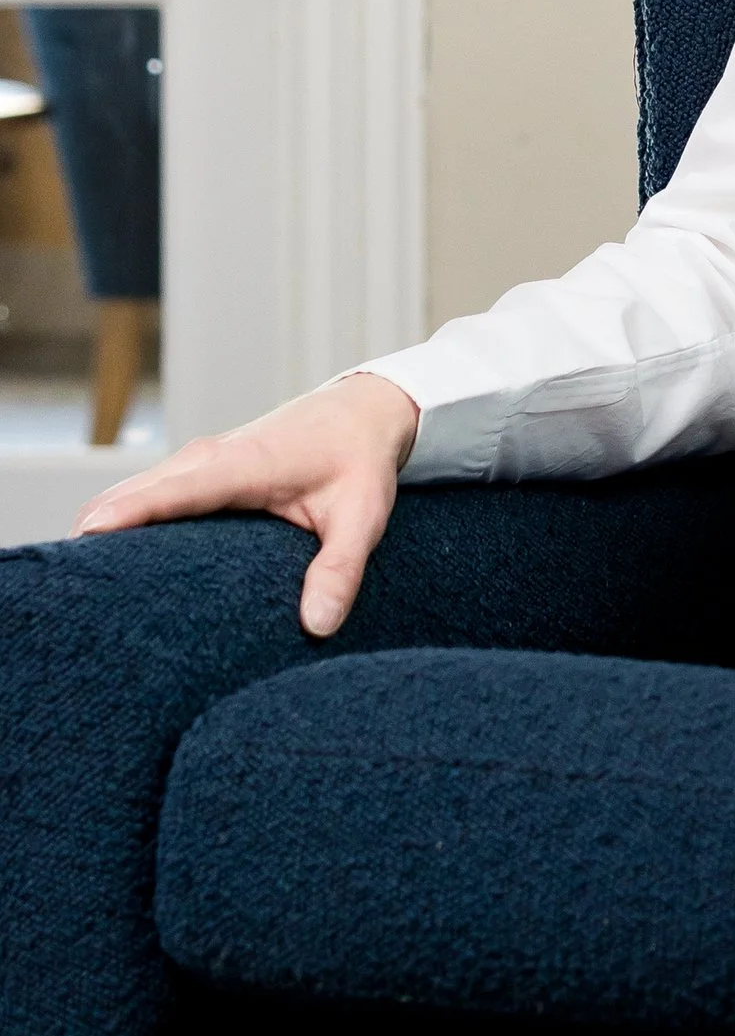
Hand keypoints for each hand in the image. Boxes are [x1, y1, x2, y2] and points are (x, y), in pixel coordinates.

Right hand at [75, 371, 420, 637]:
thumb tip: (318, 625)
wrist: (364, 410)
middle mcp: (210, 458)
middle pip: (136, 494)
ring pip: (134, 493)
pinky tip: (103, 562)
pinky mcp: (198, 472)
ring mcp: (199, 461)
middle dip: (98, 532)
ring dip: (103, 527)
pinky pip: (147, 494)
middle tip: (69, 589)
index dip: (131, 512)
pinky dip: (120, 518)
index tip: (87, 535)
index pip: (177, 490)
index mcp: (245, 465)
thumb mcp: (363, 515)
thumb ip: (340, 568)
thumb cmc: (360, 461)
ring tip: (74, 584)